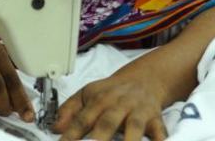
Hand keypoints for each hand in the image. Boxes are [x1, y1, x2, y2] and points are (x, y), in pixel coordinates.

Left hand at [53, 68, 168, 140]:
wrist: (144, 79)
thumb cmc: (111, 92)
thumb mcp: (87, 94)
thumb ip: (69, 110)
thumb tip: (55, 127)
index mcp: (99, 100)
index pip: (82, 118)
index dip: (71, 133)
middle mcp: (119, 105)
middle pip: (107, 122)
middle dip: (98, 138)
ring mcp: (138, 112)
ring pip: (134, 127)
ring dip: (129, 140)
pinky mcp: (156, 120)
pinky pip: (160, 133)